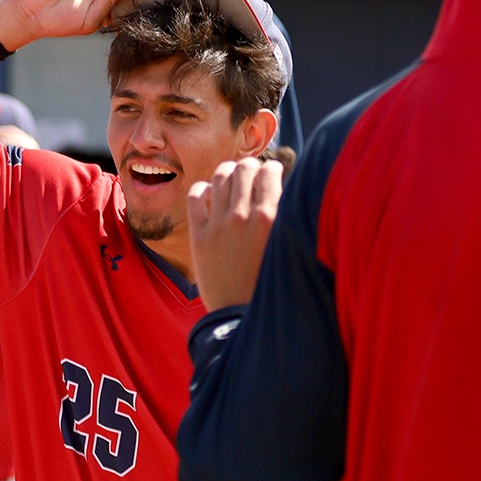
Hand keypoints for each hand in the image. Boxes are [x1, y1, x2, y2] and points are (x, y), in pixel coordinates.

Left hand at [186, 157, 283, 311]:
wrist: (239, 315)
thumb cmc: (270, 283)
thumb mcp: (286, 248)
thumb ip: (285, 219)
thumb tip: (286, 193)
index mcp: (271, 219)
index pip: (269, 174)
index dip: (271, 168)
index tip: (272, 170)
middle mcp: (242, 217)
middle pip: (243, 169)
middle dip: (249, 165)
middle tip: (250, 170)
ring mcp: (217, 225)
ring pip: (219, 177)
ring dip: (227, 172)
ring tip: (231, 176)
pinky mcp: (198, 236)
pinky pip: (195, 196)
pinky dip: (202, 189)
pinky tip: (209, 194)